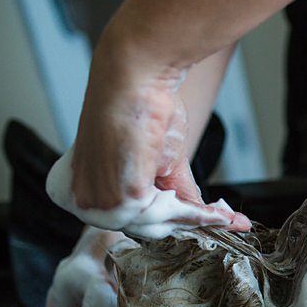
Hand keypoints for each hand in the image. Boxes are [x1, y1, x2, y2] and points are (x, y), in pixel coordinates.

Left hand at [45, 38, 250, 238]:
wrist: (137, 78)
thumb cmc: (143, 106)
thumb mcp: (162, 162)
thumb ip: (178, 195)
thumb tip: (207, 216)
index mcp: (83, 189)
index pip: (130, 219)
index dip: (170, 221)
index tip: (202, 220)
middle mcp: (84, 199)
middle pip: (145, 228)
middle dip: (185, 222)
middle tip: (221, 218)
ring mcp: (101, 202)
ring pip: (158, 225)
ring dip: (194, 217)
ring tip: (224, 216)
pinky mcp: (124, 198)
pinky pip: (168, 217)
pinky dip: (197, 214)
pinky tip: (216, 212)